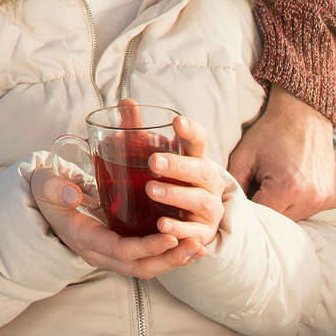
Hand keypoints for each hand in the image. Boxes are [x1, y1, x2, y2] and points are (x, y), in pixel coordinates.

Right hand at [29, 166, 202, 279]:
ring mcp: (109, 254)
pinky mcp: (118, 249)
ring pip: (145, 267)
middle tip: (195, 243)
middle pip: (139, 267)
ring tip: (199, 246)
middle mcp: (98, 253)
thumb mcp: (45, 185)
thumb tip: (73, 195)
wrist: (43, 202)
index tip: (171, 235)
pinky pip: (146, 260)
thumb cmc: (47, 192)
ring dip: (173, 260)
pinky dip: (168, 256)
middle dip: (169, 258)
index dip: (147, 246)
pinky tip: (188, 246)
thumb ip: (55, 188)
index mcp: (84, 238)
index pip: (120, 250)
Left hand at [147, 114, 224, 250]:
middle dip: (179, 166)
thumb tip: (126, 102)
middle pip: (201, 171)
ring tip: (151, 190)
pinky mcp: (203, 233)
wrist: (183, 220)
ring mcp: (209, 209)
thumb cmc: (167, 181)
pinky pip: (194, 232)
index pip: (199, 142)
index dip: (191, 131)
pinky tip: (162, 224)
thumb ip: (138, 131)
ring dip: (176, 195)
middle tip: (153, 162)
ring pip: (199, 200)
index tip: (177, 121)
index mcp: (196, 160)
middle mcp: (208, 183)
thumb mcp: (153, 156)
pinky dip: (179, 228)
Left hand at [227, 84, 335, 219]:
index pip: (260, 216)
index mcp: (287, 189)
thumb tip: (228, 209)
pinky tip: (295, 181)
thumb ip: (234, 185)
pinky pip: (311, 210)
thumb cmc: (270, 133)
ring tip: (277, 182)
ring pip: (296, 218)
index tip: (242, 196)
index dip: (248, 207)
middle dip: (266, 208)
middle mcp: (311, 198)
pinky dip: (300, 202)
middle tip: (259, 187)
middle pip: (279, 220)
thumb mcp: (243, 156)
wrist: (304, 114)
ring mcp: (326, 200)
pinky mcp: (334, 199)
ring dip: (284, 207)